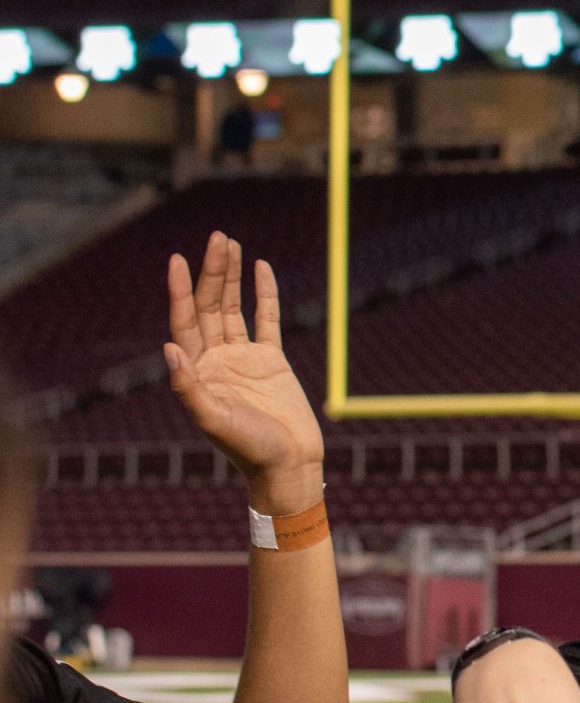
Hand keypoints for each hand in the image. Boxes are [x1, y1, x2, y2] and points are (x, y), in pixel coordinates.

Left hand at [163, 233, 322, 507]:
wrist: (288, 464)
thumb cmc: (248, 449)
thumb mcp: (213, 420)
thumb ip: (189, 387)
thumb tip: (168, 348)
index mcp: (198, 371)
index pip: (185, 321)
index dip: (181, 291)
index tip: (178, 260)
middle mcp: (217, 360)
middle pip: (210, 306)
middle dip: (212, 272)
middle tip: (217, 238)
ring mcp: (244, 358)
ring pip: (234, 307)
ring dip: (231, 276)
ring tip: (230, 243)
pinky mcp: (272, 360)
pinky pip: (267, 319)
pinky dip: (265, 293)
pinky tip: (261, 267)